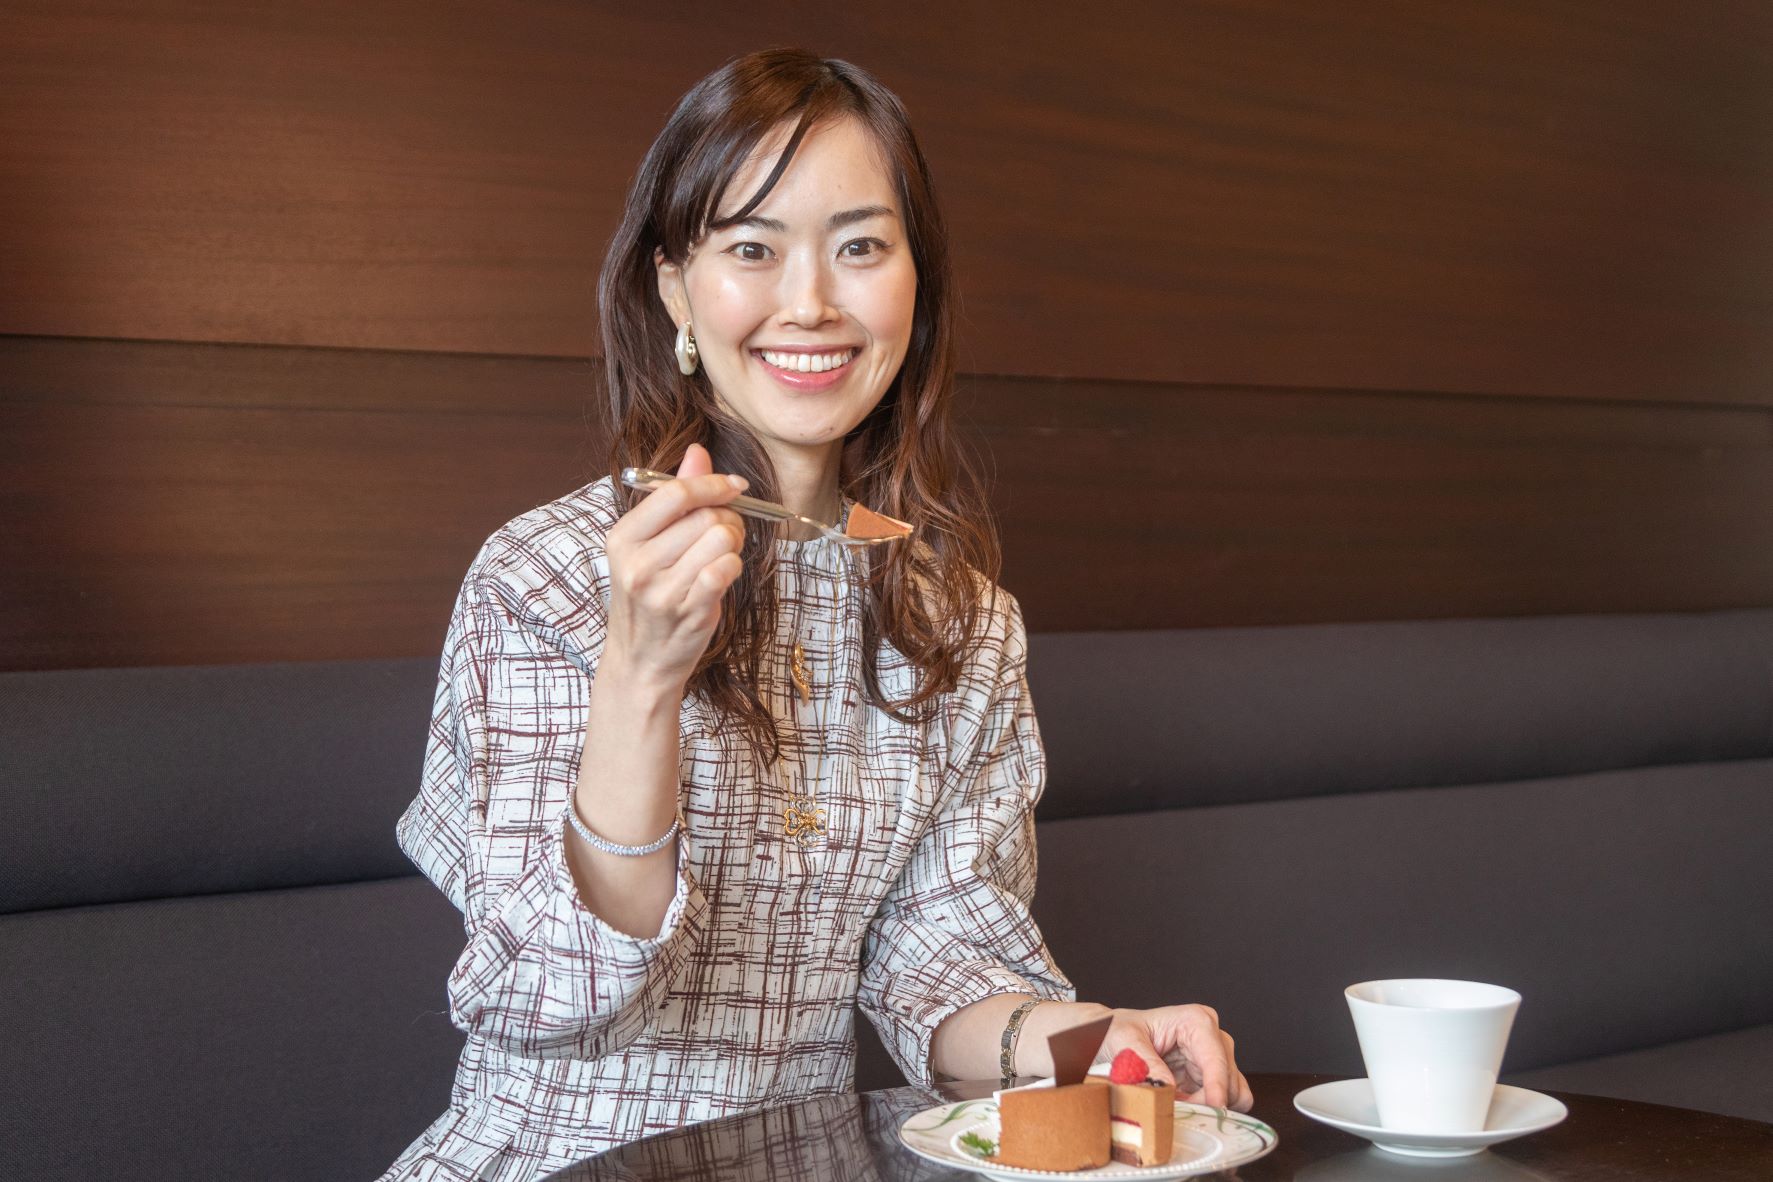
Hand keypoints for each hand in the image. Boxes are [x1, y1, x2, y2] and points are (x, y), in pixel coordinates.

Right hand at [603, 443, 747, 691]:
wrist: (639, 663)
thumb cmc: (648, 599)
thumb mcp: (648, 546)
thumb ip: (674, 498)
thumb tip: (697, 452)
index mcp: (623, 538)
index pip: (674, 493)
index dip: (713, 483)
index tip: (735, 486)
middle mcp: (638, 562)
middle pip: (705, 514)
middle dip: (728, 518)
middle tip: (723, 536)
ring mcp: (662, 589)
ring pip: (721, 538)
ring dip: (732, 544)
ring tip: (720, 557)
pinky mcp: (689, 610)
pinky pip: (727, 568)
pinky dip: (733, 566)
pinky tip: (721, 577)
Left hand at [1098, 1005, 1252, 1111]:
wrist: (1114, 1036)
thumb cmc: (1120, 1031)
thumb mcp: (1125, 1042)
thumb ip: (1146, 1063)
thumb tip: (1166, 1088)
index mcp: (1197, 1021)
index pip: (1216, 1058)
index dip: (1217, 1086)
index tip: (1214, 1107)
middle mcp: (1213, 1037)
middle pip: (1229, 1079)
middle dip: (1206, 1100)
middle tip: (1175, 1108)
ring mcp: (1215, 1058)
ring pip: (1232, 1093)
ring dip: (1207, 1106)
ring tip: (1176, 1104)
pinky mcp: (1211, 1077)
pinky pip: (1225, 1102)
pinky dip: (1208, 1109)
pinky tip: (1184, 1104)